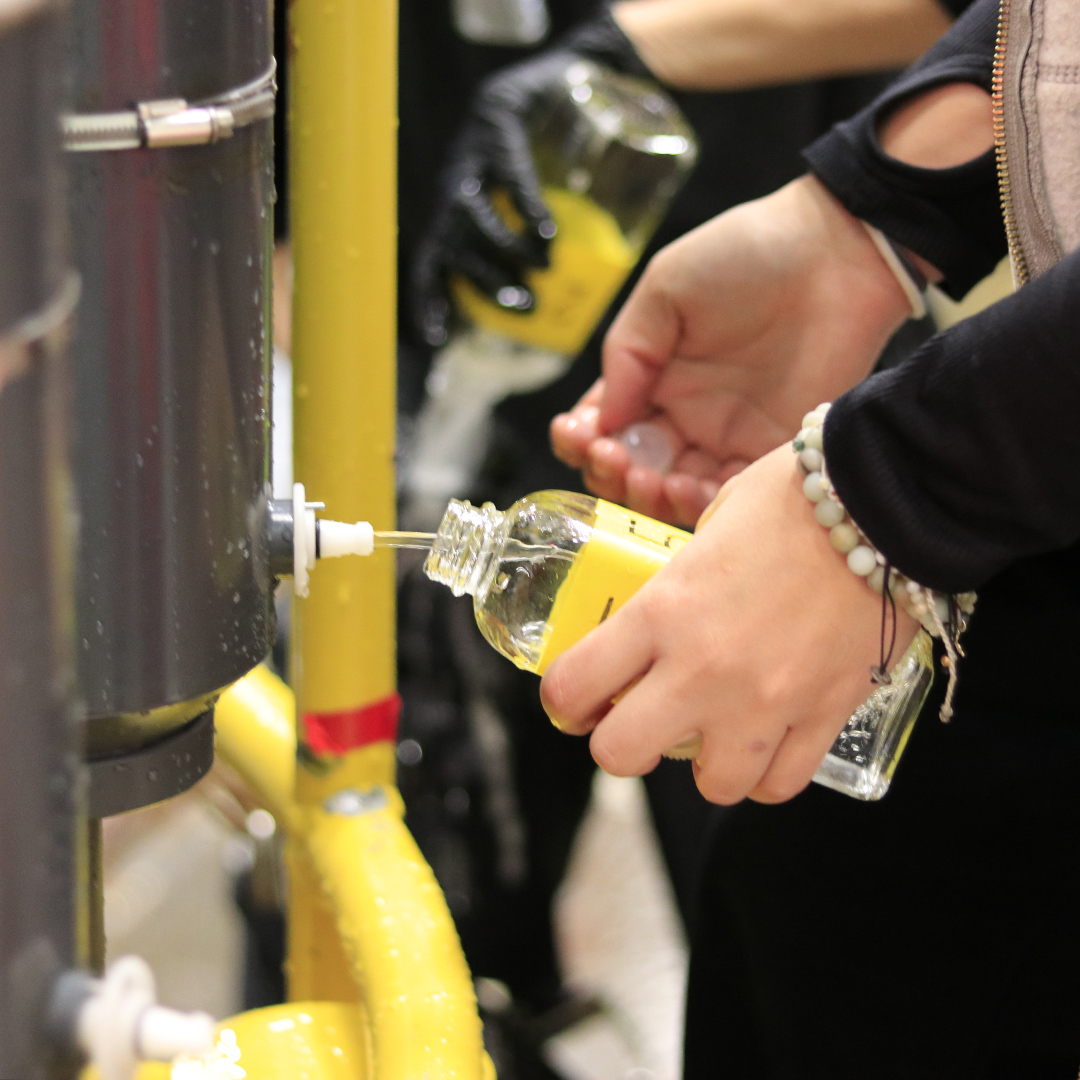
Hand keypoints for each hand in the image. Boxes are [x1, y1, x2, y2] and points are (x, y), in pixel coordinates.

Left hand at [412, 15, 649, 347]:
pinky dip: (527, 207)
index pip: (429, 266)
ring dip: (509, 250)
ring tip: (545, 266)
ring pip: (476, 217)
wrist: (550, 80)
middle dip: (486, 283)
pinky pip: (508, 175)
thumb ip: (528, 247)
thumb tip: (548, 299)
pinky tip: (547, 230)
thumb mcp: (524, 205)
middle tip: (526, 305)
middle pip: (454, 248)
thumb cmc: (539, 152)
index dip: (429, 302)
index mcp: (452, 215)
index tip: (434, 339)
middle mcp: (453, 190)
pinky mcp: (499, 128)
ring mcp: (472, 159)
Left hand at [538, 445, 918, 803]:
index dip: (562, 702)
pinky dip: (768, 773)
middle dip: (619, 743)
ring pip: (712, 785)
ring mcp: (766, 701)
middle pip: (620, 755)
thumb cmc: (794, 496)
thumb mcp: (708, 527)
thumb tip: (666, 607)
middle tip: (637, 720)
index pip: (575, 685)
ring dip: (704, 763)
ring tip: (715, 731)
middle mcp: (703, 668)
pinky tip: (767, 741)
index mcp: (663, 611)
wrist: (887, 500)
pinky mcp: (824, 715)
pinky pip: (782, 782)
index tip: (573, 701)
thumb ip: (678, 580)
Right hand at [550, 176, 912, 525]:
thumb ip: (627, 353)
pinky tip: (686, 487)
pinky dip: (699, 503)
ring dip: (649, 496)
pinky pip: (726, 496)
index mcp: (652, 376)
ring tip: (650, 479)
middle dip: (610, 474)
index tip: (580, 435)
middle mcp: (684, 414)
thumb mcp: (665, 289)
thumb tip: (603, 418)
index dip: (582, 439)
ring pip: (673, 491)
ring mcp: (726, 437)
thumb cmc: (747, 254)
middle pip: (632, 468)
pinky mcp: (767, 453)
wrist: (836, 254)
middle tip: (614, 459)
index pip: (604, 425)